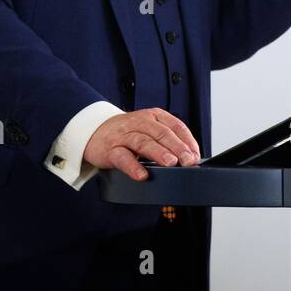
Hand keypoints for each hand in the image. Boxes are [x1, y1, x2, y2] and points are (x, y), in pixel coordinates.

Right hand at [84, 108, 200, 181]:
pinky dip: (133, 166)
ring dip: (158, 152)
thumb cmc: (127, 133)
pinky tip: (142, 175)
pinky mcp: (111, 149)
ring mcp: (124, 135)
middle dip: (177, 147)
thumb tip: (190, 158)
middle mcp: (140, 122)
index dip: (187, 140)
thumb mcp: (148, 130)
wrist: (94, 131)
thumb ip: (167, 140)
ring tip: (171, 163)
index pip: (175, 125)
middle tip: (189, 160)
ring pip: (143, 142)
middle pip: (161, 133)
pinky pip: (122, 157)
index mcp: (153, 116)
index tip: (196, 155)